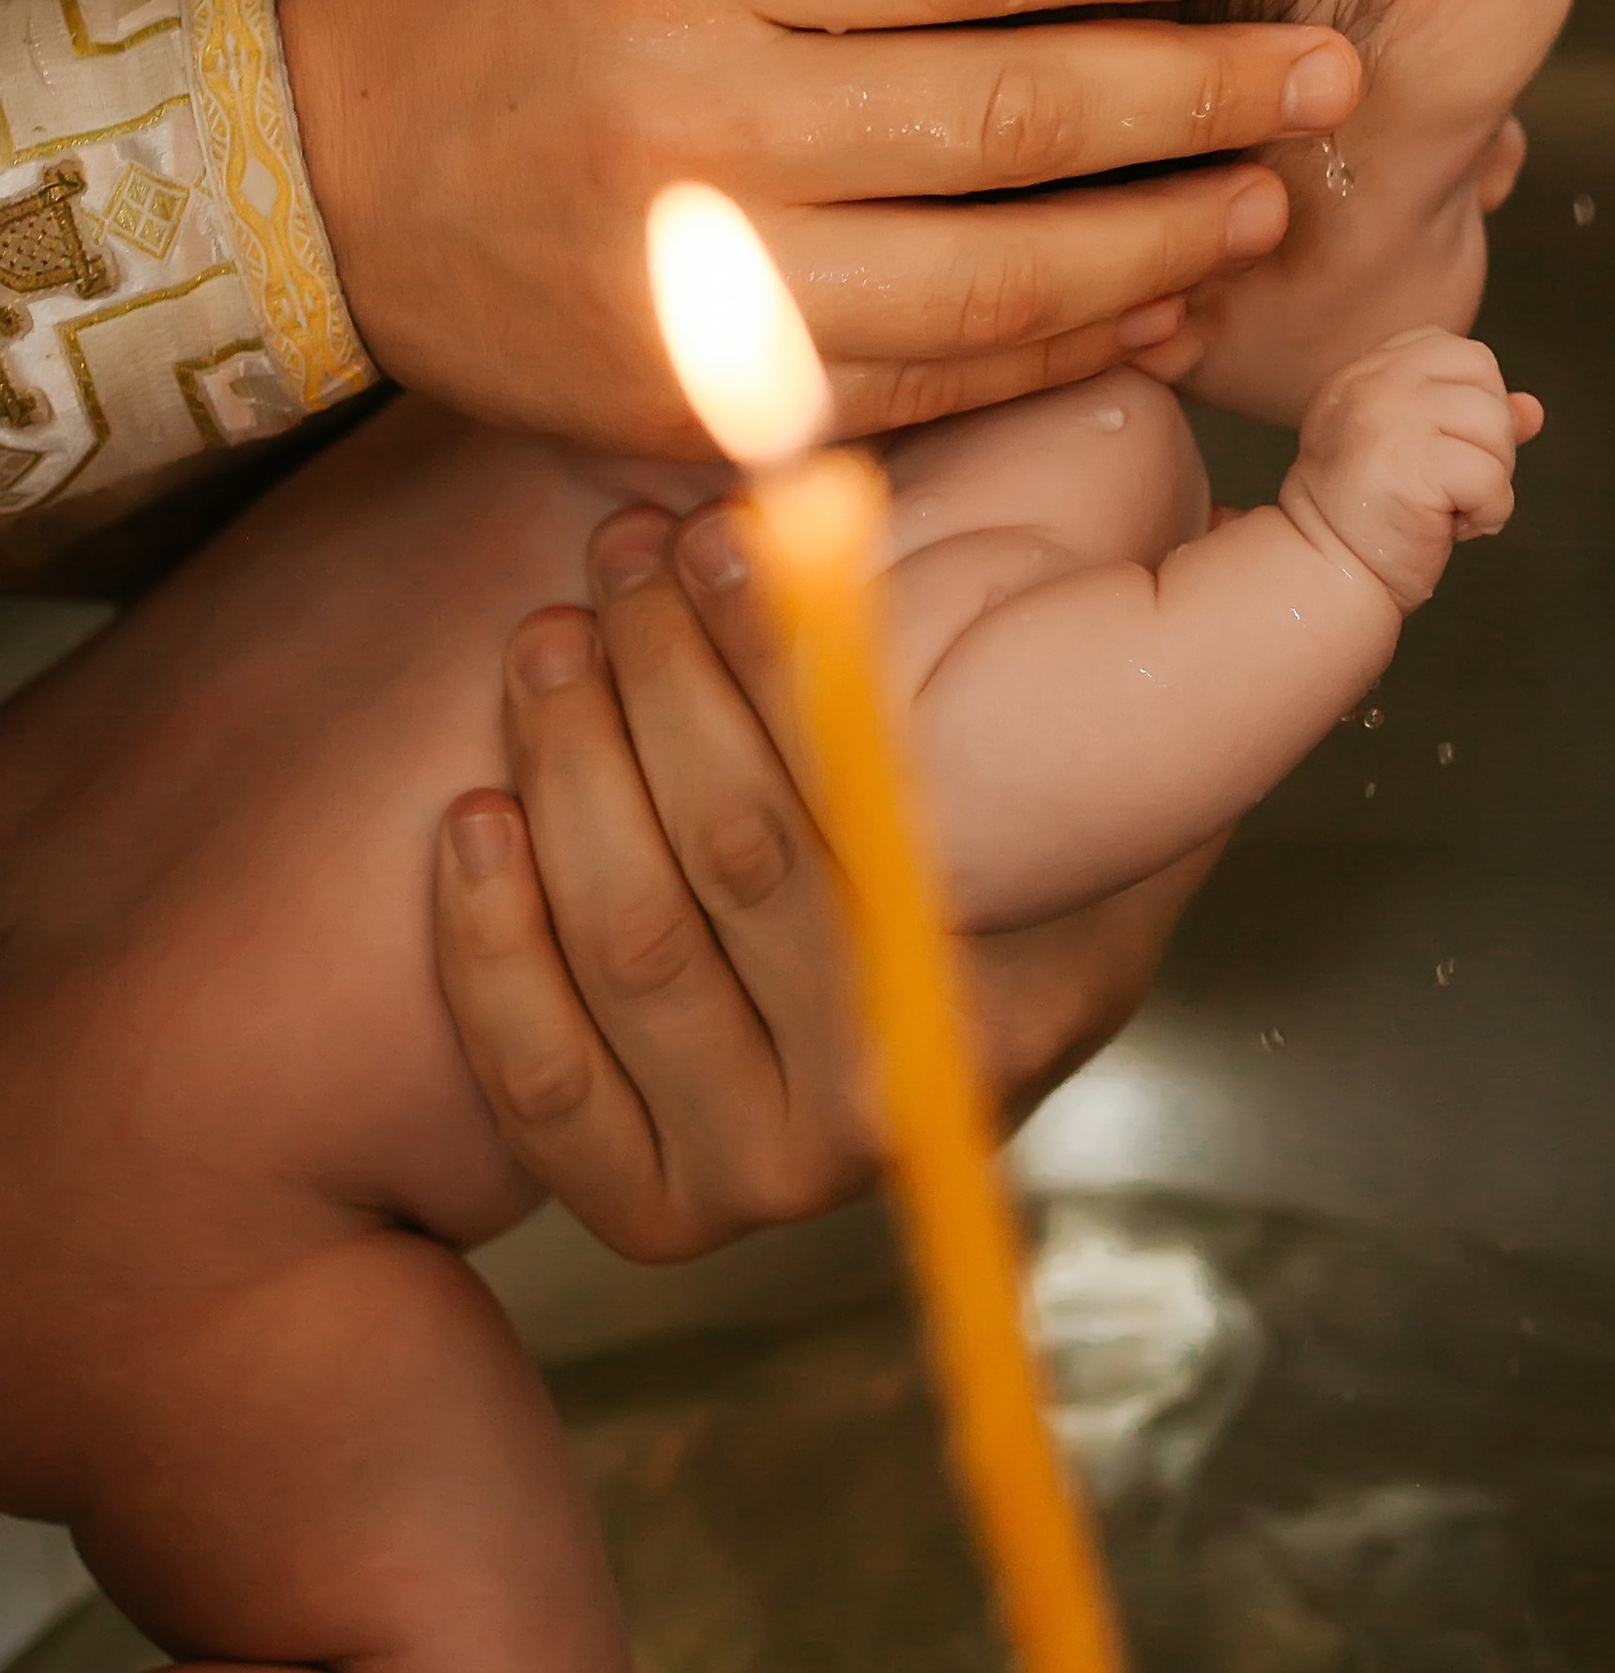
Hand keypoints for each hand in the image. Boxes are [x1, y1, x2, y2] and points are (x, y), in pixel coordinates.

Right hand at [277, 0, 1361, 446]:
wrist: (296, 178)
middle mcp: (700, 121)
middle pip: (1013, 111)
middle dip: (1200, 91)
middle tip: (1334, 70)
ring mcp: (703, 282)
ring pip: (994, 274)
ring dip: (1161, 240)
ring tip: (1272, 202)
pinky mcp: (703, 402)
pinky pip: (928, 386)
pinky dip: (1062, 355)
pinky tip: (1162, 310)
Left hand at [433, 500, 1204, 1261]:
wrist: (965, 1034)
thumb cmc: (1015, 846)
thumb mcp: (1079, 767)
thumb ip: (1067, 657)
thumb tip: (1037, 461)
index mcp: (1012, 996)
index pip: (870, 799)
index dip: (779, 650)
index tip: (730, 534)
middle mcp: (893, 1106)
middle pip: (735, 858)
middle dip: (662, 676)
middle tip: (624, 558)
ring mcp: (772, 1175)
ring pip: (630, 943)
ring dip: (568, 765)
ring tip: (551, 641)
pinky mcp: (657, 1211)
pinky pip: (540, 1078)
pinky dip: (490, 939)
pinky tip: (477, 815)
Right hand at [1279, 326, 1542, 612]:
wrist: (1328, 576)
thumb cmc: (1372, 520)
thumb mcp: (1418, 451)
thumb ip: (1470, 420)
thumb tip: (1532, 409)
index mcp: (1365, 373)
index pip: (1451, 348)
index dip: (1472, 396)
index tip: (1447, 446)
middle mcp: (1371, 384)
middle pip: (1481, 373)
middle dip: (1490, 434)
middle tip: (1455, 481)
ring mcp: (1387, 418)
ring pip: (1493, 422)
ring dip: (1493, 475)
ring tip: (1452, 506)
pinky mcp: (1408, 464)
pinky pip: (1491, 476)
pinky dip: (1491, 511)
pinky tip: (1454, 528)